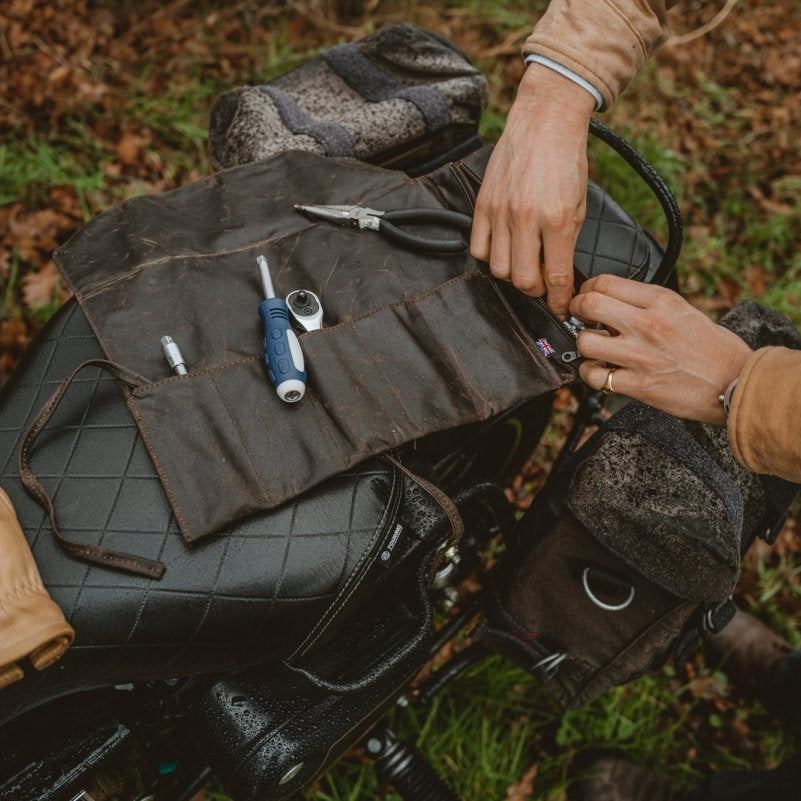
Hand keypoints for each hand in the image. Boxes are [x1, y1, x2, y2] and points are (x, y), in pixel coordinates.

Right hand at [470, 63, 594, 318]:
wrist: (545, 121)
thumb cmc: (566, 160)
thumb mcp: (580, 204)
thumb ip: (567, 242)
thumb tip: (561, 276)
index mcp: (557, 220)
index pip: (556, 277)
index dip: (558, 301)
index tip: (560, 307)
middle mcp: (526, 219)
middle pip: (523, 280)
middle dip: (536, 291)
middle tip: (544, 285)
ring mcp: (500, 212)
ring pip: (499, 269)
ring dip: (513, 274)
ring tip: (524, 264)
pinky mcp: (483, 205)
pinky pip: (479, 249)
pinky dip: (491, 257)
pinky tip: (504, 248)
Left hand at [569, 275, 752, 424]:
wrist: (736, 383)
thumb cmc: (714, 349)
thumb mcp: (684, 311)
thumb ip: (649, 305)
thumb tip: (616, 302)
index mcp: (661, 301)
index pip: (605, 282)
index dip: (587, 289)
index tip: (586, 297)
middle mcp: (648, 324)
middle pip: (589, 304)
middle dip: (576, 310)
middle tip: (579, 318)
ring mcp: (641, 355)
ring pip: (585, 341)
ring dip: (583, 345)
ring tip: (594, 349)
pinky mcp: (639, 385)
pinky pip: (595, 376)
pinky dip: (591, 375)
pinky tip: (600, 372)